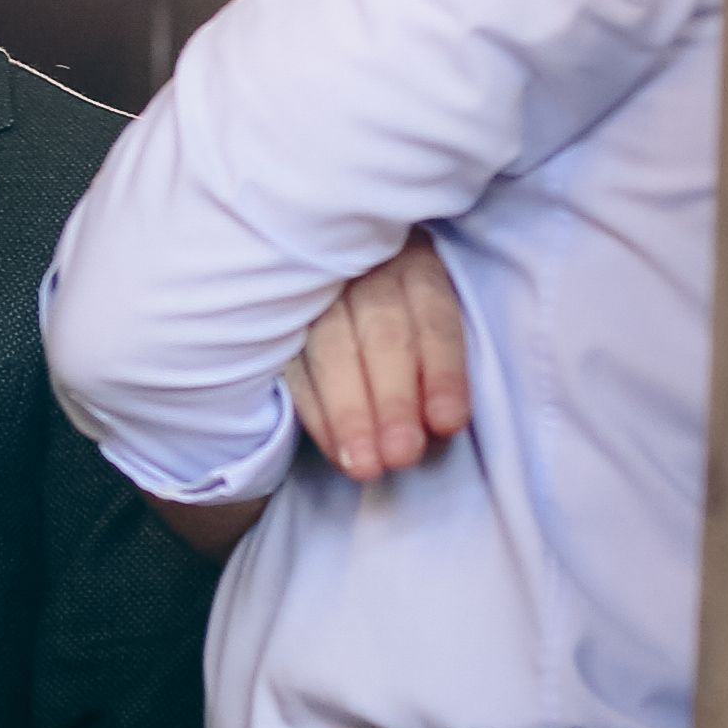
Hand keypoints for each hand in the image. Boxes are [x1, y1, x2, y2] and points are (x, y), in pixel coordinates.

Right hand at [287, 234, 469, 483]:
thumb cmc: (404, 317)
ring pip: (331, 350)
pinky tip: (339, 453)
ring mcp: (314, 291)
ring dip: (350, 413)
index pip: (432, 315)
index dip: (442, 370)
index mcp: (415, 262)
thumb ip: (440, 365)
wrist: (335, 281)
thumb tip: (441, 425)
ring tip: (365, 465)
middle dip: (393, 398)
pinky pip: (295, 371)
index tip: (448, 423)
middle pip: (382, 332)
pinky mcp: (279, 321)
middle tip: (402, 454)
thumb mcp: (430, 320)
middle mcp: (365, 269)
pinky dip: (317, 416)